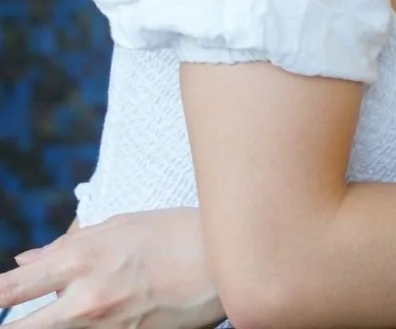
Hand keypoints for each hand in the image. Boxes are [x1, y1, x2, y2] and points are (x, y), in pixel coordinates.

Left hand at [0, 209, 223, 328]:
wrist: (226, 262)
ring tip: (85, 304)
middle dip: (14, 324)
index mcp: (79, 259)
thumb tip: (26, 262)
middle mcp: (84, 300)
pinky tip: (105, 314)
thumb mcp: (120, 226)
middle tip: (19, 317)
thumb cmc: (174, 232)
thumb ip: (67, 246)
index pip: (11, 289)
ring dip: (55, 323)